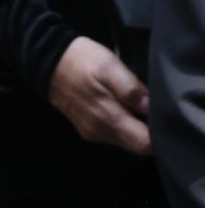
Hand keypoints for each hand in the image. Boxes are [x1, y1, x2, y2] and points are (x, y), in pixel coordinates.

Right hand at [47, 36, 150, 154]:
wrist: (45, 62)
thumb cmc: (81, 61)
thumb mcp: (109, 66)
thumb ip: (130, 89)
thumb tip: (150, 107)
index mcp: (108, 118)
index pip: (145, 144)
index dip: (158, 134)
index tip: (161, 116)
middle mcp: (100, 132)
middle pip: (137, 146)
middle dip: (148, 132)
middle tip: (151, 108)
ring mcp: (92, 132)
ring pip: (125, 141)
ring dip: (135, 128)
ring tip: (136, 105)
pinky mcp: (86, 128)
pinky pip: (113, 134)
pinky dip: (122, 125)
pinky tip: (120, 106)